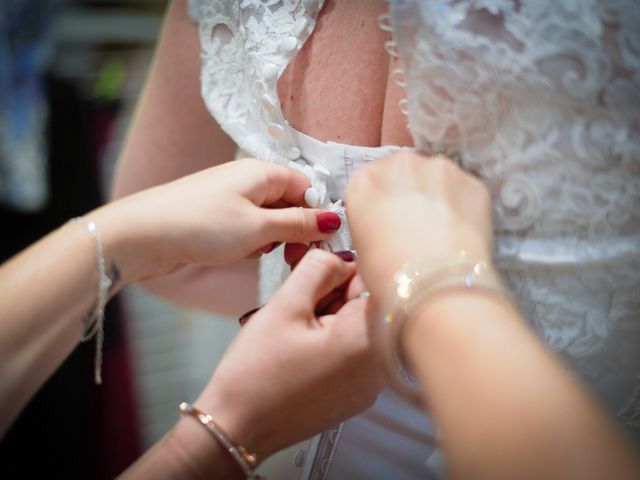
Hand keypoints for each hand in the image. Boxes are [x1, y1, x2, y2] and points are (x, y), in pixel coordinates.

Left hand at [95, 159, 341, 282]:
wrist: (142, 235)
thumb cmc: (199, 224)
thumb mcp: (259, 228)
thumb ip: (299, 224)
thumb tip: (333, 219)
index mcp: (264, 172)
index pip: (309, 188)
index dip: (321, 215)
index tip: (324, 242)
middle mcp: (250, 180)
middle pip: (292, 203)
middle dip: (298, 231)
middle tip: (293, 256)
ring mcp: (233, 198)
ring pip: (272, 219)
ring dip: (274, 240)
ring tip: (261, 253)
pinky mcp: (219, 217)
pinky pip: (250, 228)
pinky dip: (253, 243)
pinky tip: (241, 253)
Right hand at [192, 249, 384, 459]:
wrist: (236, 428)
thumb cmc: (255, 375)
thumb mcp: (284, 306)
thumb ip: (317, 269)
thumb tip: (339, 256)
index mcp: (366, 340)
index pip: (371, 281)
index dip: (341, 270)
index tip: (318, 272)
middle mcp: (377, 366)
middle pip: (365, 307)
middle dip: (332, 296)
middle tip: (298, 303)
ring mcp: (368, 385)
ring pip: (355, 329)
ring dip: (328, 319)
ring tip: (293, 331)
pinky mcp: (354, 396)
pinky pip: (350, 353)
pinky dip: (328, 343)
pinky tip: (299, 349)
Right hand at [346, 152, 493, 300]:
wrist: (432, 285)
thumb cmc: (386, 274)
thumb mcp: (361, 251)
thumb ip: (373, 227)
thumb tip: (389, 234)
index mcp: (364, 180)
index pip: (371, 184)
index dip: (381, 204)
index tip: (388, 222)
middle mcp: (400, 164)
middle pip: (405, 173)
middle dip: (410, 193)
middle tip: (417, 227)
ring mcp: (440, 168)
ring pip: (438, 179)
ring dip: (439, 197)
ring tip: (442, 232)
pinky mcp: (472, 181)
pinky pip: (465, 192)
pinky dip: (464, 208)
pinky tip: (462, 234)